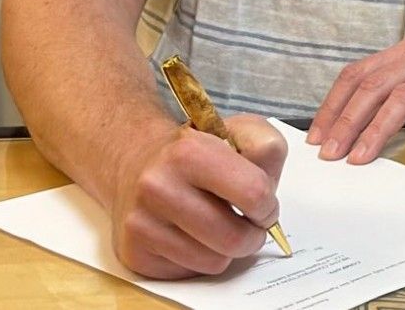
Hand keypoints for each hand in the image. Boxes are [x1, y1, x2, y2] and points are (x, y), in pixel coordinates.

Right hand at [110, 114, 287, 278]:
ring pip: (214, 262)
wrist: (137, 163)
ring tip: (220, 224)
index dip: (268, 204)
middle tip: (250, 223)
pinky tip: (193, 235)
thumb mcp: (236, 131)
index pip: (253, 193)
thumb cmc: (196, 150)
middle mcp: (158, 187)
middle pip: (234, 238)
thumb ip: (266, 149)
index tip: (264, 205)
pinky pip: (190, 273)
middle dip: (253, 235)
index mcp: (188, 152)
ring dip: (227, 249)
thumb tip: (266, 195)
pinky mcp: (136, 254)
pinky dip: (201, 259)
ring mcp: (143, 224)